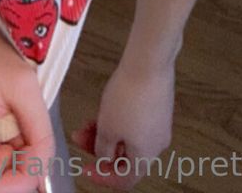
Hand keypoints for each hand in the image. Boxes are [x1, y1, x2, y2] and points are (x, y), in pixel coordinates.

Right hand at [0, 20, 56, 191]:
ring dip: (13, 157)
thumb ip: (40, 132)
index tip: (36, 150)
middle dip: (20, 162)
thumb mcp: (25, 85)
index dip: (24, 179)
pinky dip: (4, 153)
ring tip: (11, 121)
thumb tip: (44, 172)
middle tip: (23, 125)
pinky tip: (2, 126)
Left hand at [68, 54, 174, 187]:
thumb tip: (105, 158)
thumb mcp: (107, 128)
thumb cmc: (130, 94)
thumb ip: (103, 149)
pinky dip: (119, 120)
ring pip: (129, 137)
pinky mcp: (158, 106)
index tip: (88, 168)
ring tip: (88, 121)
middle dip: (101, 148)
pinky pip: (136, 122)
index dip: (104, 176)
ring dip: (107, 132)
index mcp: (146, 156)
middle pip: (126, 157)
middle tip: (82, 138)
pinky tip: (105, 109)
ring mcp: (159, 124)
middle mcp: (157, 144)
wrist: (148, 62)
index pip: (125, 180)